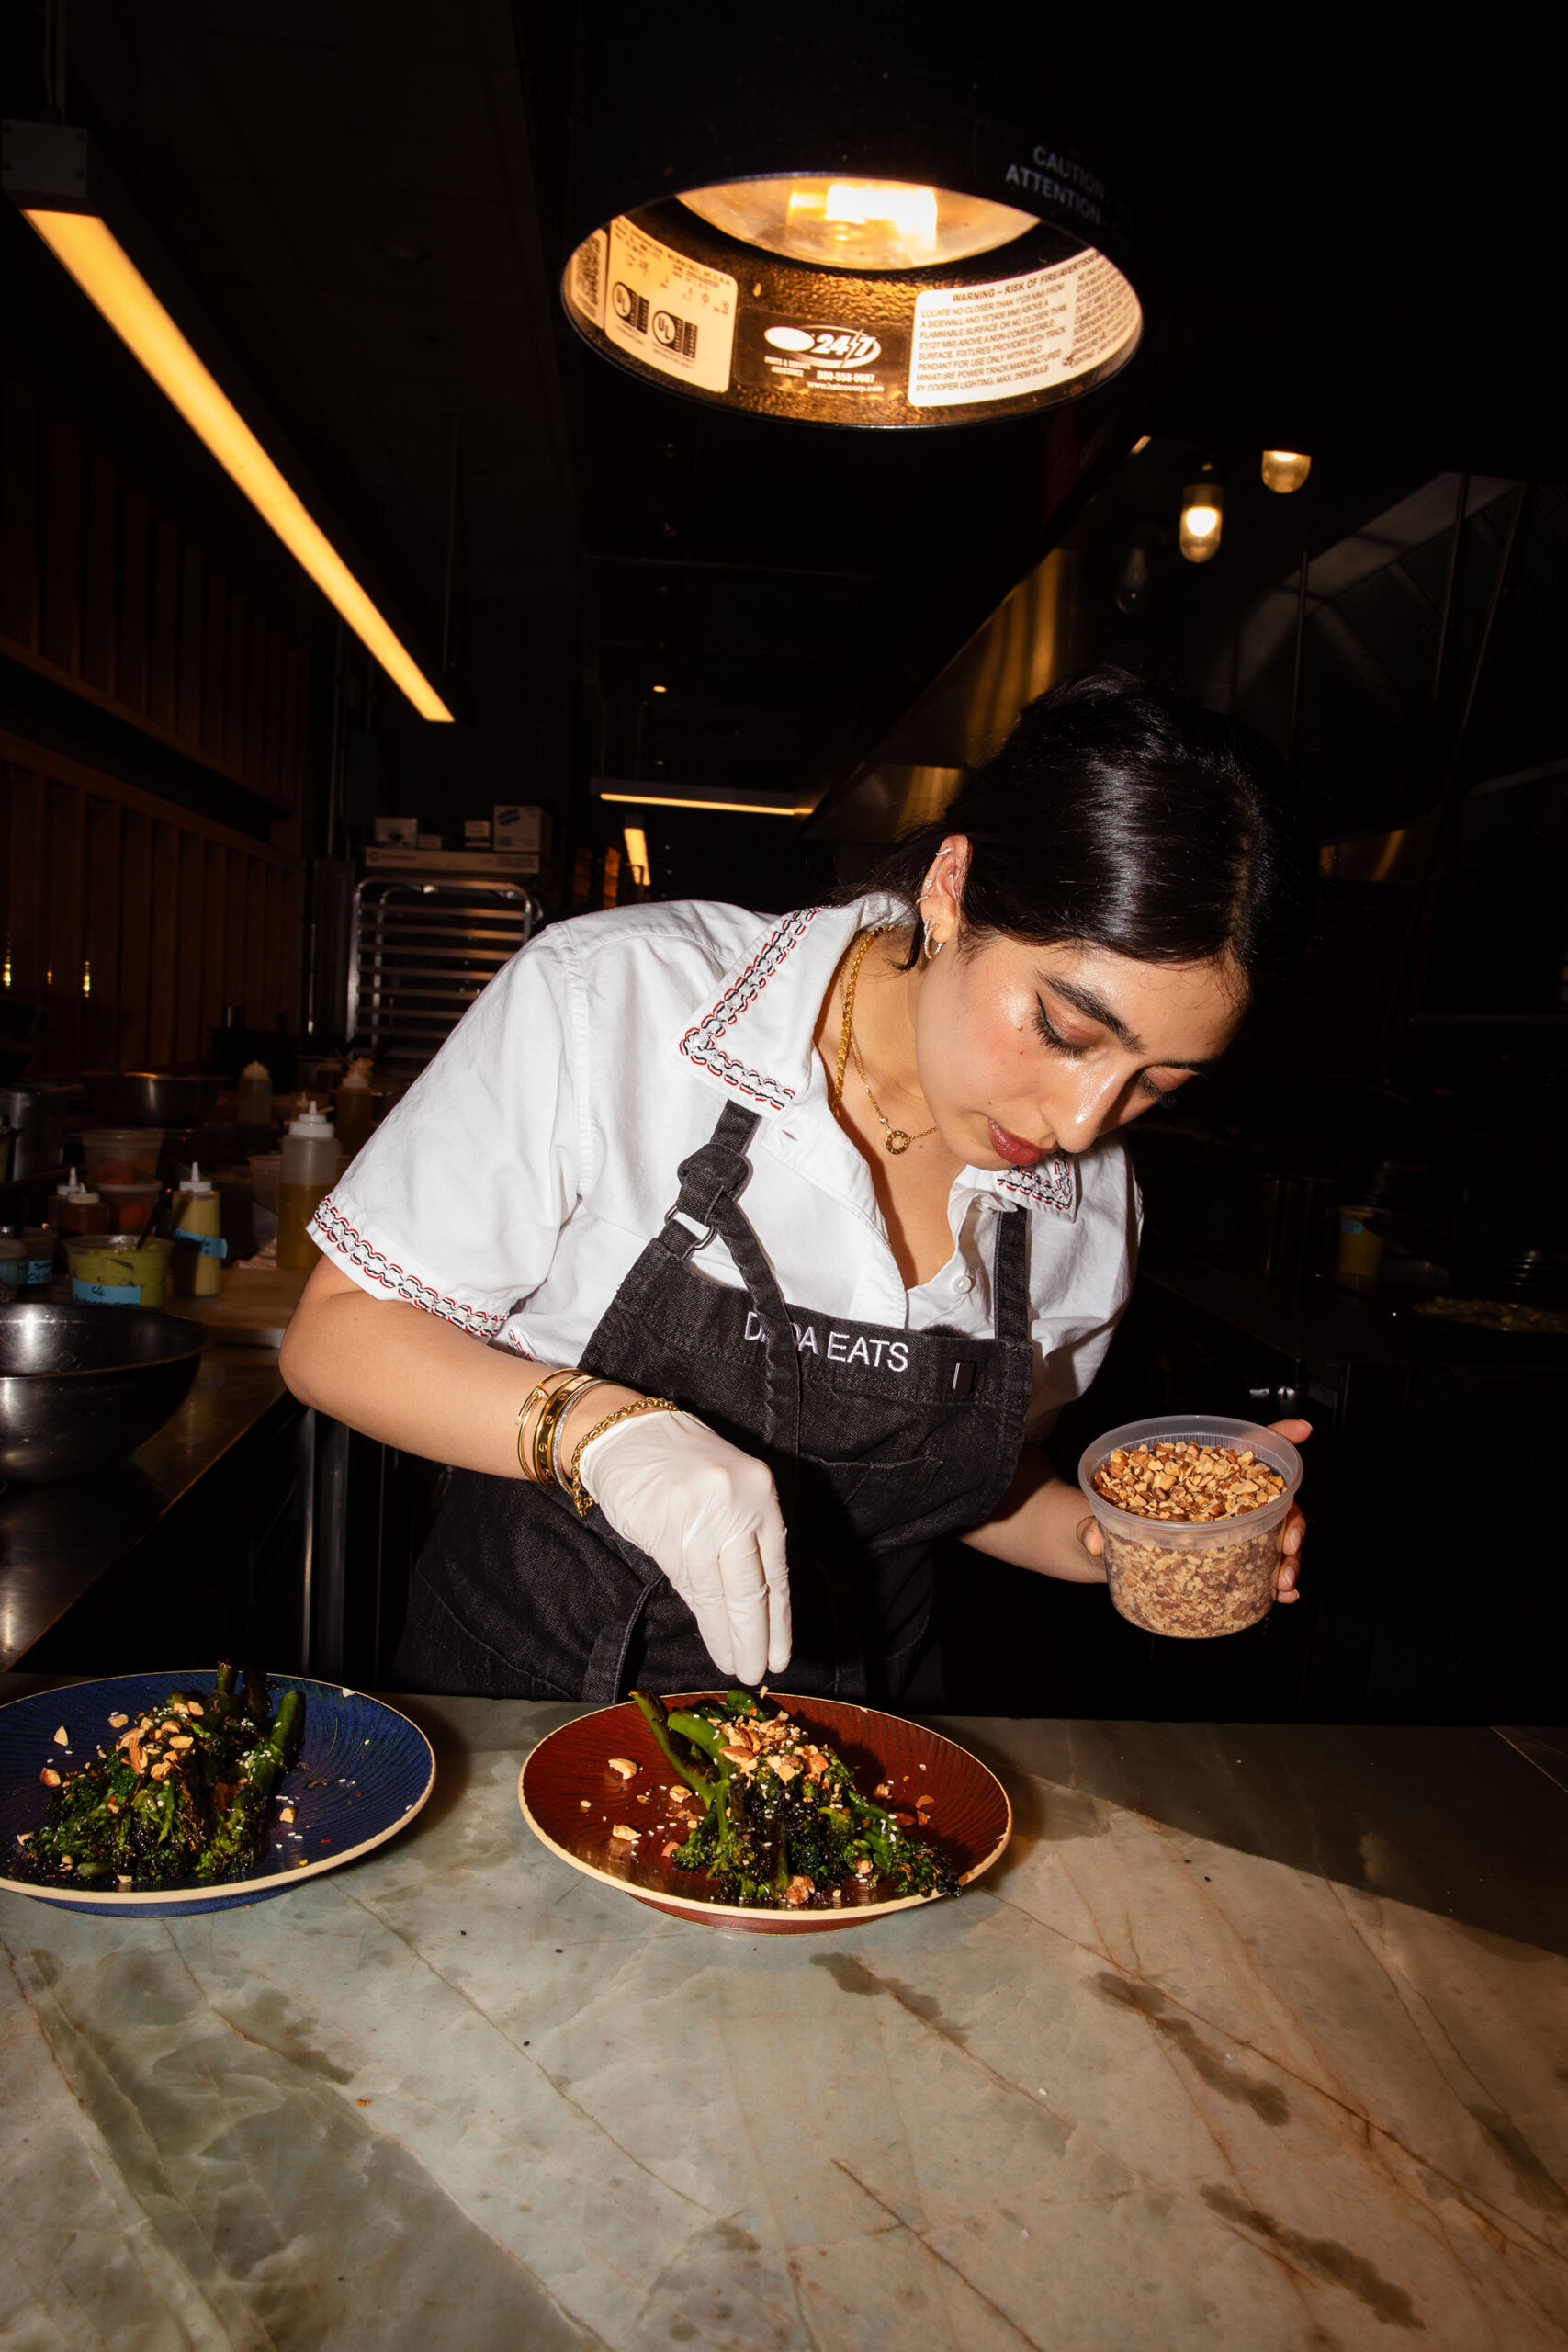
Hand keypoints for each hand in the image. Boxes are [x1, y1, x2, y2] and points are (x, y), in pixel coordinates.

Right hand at [575, 1409, 790, 1683]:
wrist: (629, 1435)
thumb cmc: (684, 1467)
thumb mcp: (730, 1494)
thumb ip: (745, 1541)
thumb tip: (758, 1609)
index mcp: (762, 1492)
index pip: (776, 1570)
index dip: (779, 1619)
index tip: (781, 1654)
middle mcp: (738, 1502)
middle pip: (751, 1587)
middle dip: (755, 1637)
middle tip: (756, 1672)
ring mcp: (702, 1515)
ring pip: (719, 1593)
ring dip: (726, 1635)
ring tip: (733, 1664)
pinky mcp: (667, 1528)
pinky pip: (689, 1584)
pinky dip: (702, 1615)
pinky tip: (710, 1637)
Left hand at [1073, 1418, 1311, 1602]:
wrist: (1098, 1555)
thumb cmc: (1102, 1523)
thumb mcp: (1094, 1520)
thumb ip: (1091, 1526)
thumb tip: (1093, 1540)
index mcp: (1193, 1476)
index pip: (1239, 1449)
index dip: (1274, 1435)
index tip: (1301, 1428)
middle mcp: (1217, 1501)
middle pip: (1270, 1500)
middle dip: (1291, 1520)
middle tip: (1288, 1546)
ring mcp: (1223, 1532)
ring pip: (1272, 1537)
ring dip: (1287, 1558)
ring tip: (1282, 1583)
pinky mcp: (1222, 1563)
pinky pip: (1259, 1568)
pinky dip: (1275, 1582)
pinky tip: (1281, 1596)